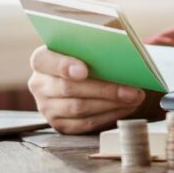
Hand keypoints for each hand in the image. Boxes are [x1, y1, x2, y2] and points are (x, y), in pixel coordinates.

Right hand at [27, 46, 145, 133]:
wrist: (77, 77)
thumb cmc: (85, 58)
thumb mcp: (84, 48)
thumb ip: (94, 49)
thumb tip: (122, 56)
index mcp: (41, 60)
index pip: (45, 61)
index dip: (64, 65)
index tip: (84, 70)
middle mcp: (39, 84)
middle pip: (69, 88)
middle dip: (104, 89)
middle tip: (131, 90)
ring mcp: (47, 107)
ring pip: (78, 108)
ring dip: (111, 104)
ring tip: (134, 98)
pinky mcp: (59, 124)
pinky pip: (85, 124)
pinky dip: (108, 116)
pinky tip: (125, 108)